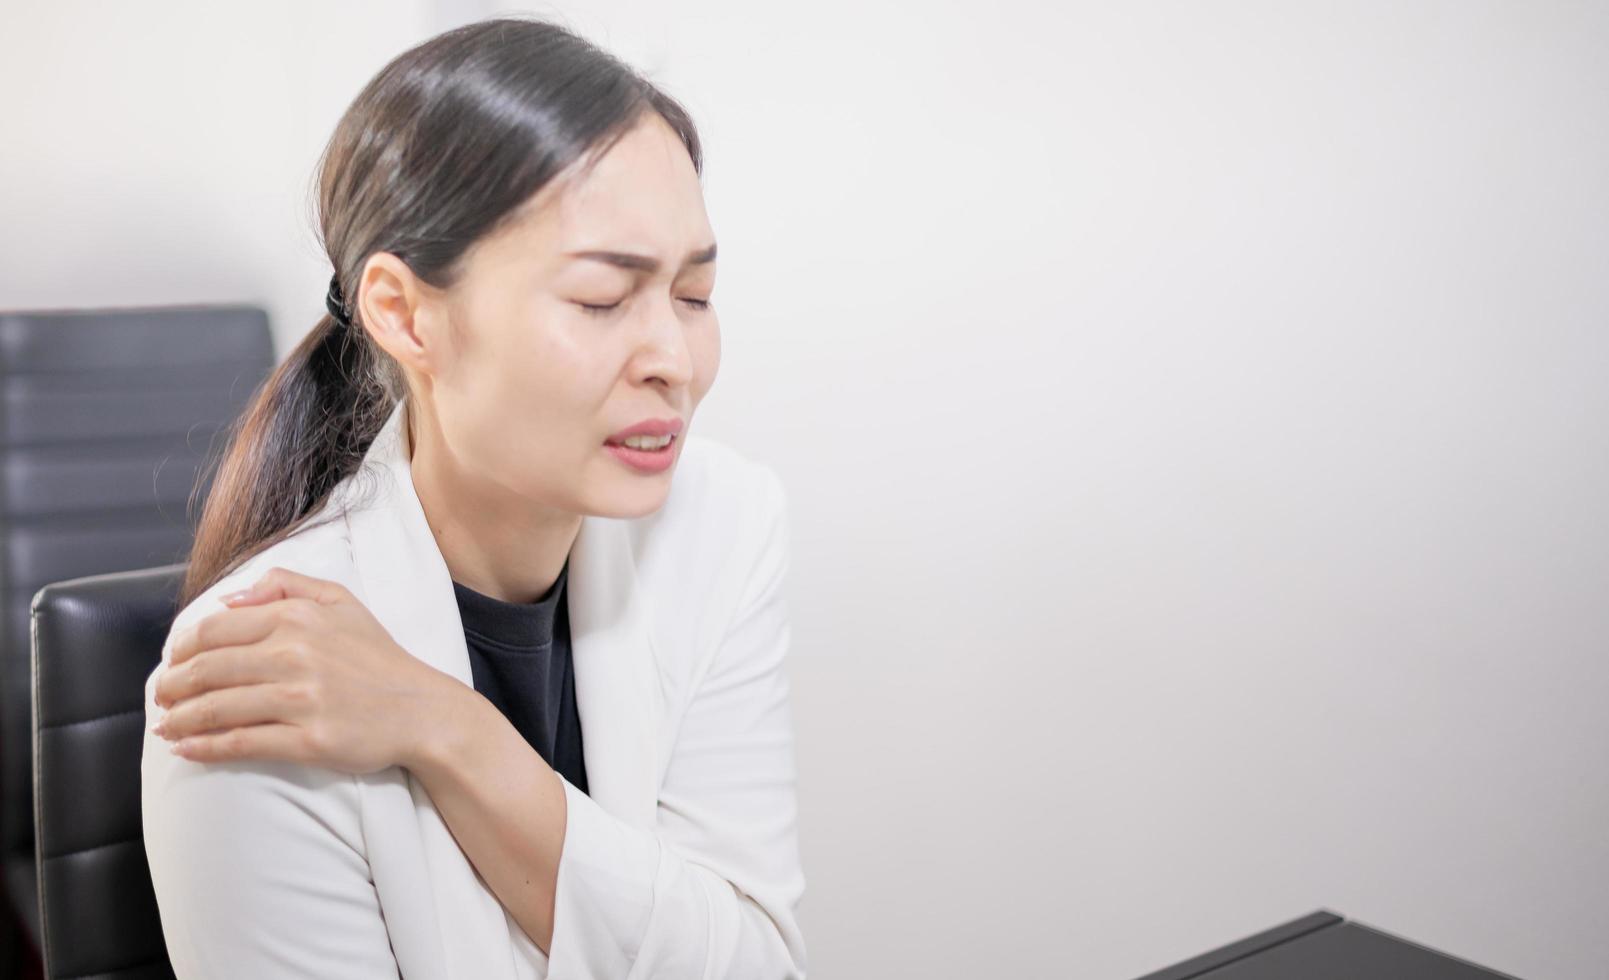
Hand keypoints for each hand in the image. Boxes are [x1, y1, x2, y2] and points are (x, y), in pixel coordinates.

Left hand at [152, 566, 459, 772]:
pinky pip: (241, 743)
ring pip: (217, 708)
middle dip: (172, 686)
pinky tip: (186, 750)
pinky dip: (205, 748)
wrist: (422, 710)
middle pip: (208, 669)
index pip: (216, 629)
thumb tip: (228, 599)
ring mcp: (301, 700)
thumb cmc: (379, 658)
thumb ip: (285, 585)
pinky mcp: (307, 740)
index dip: (182, 648)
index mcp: (298, 618)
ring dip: (179, 719)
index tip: (171, 663)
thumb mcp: (341, 602)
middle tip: (161, 697)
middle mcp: (295, 655)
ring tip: (165, 726)